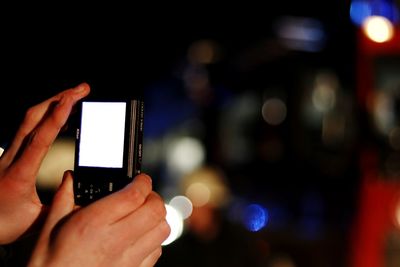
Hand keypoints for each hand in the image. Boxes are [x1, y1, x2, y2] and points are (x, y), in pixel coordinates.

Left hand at [0, 83, 89, 243]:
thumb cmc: (1, 225)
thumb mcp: (36, 222)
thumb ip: (61, 207)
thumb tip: (86, 199)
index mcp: (19, 174)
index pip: (40, 139)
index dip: (58, 117)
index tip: (72, 100)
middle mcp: (10, 159)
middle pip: (33, 119)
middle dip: (59, 98)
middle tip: (82, 89)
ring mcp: (7, 154)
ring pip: (28, 120)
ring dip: (52, 103)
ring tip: (74, 95)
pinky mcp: (9, 154)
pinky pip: (27, 128)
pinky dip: (45, 115)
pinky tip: (59, 115)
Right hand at [28, 172, 169, 266]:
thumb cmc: (48, 264)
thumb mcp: (49, 229)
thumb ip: (63, 199)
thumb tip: (70, 178)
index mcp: (94, 224)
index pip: (134, 195)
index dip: (143, 182)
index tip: (141, 179)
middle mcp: (115, 241)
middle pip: (156, 210)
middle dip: (153, 197)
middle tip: (143, 195)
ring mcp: (127, 260)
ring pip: (162, 230)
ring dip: (157, 218)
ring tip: (143, 215)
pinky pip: (157, 251)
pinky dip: (153, 240)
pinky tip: (139, 238)